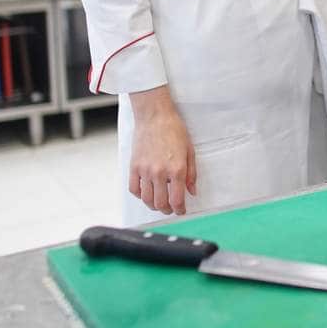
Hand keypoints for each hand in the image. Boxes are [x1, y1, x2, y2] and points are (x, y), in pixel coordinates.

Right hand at [127, 86, 195, 214]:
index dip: (180, 209)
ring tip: (159, 204)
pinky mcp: (133, 167)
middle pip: (161, 203)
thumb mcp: (190, 151)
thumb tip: (192, 191)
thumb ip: (191, 174)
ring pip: (147, 199)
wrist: (155, 116)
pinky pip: (134, 189)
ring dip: (154, 206)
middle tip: (171, 208)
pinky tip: (146, 194)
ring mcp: (145, 171)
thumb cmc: (174, 130)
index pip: (177, 199)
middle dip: (168, 210)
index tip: (181, 211)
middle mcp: (160, 173)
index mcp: (176, 169)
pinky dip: (140, 196)